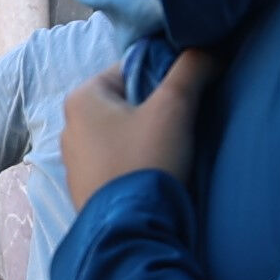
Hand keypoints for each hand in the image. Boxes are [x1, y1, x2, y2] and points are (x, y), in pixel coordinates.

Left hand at [54, 49, 212, 208]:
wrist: (131, 231)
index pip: (132, 69)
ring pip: (123, 134)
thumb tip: (209, 48)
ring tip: (170, 156)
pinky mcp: (85, 189)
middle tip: (181, 129)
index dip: (165, 79)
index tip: (185, 100)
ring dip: (148, 139)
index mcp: (82, 98)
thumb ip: (192, 68)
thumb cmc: (147, 161)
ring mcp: (74, 161)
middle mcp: (69, 126)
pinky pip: (116, 162)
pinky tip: (154, 176)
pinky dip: (136, 163)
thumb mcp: (174, 107)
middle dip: (156, 111)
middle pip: (127, 102)